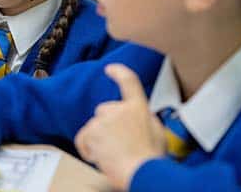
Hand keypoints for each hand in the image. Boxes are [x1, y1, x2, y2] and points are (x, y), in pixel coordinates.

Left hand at [75, 64, 165, 190]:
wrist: (142, 172)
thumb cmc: (152, 159)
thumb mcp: (158, 132)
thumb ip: (145, 119)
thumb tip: (140, 118)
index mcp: (138, 107)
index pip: (128, 81)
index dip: (118, 72)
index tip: (110, 68)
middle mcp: (118, 109)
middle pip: (105, 111)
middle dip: (108, 126)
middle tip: (120, 144)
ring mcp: (103, 120)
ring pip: (94, 127)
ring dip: (100, 140)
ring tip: (114, 155)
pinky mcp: (91, 133)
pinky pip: (83, 139)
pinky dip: (88, 149)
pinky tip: (99, 158)